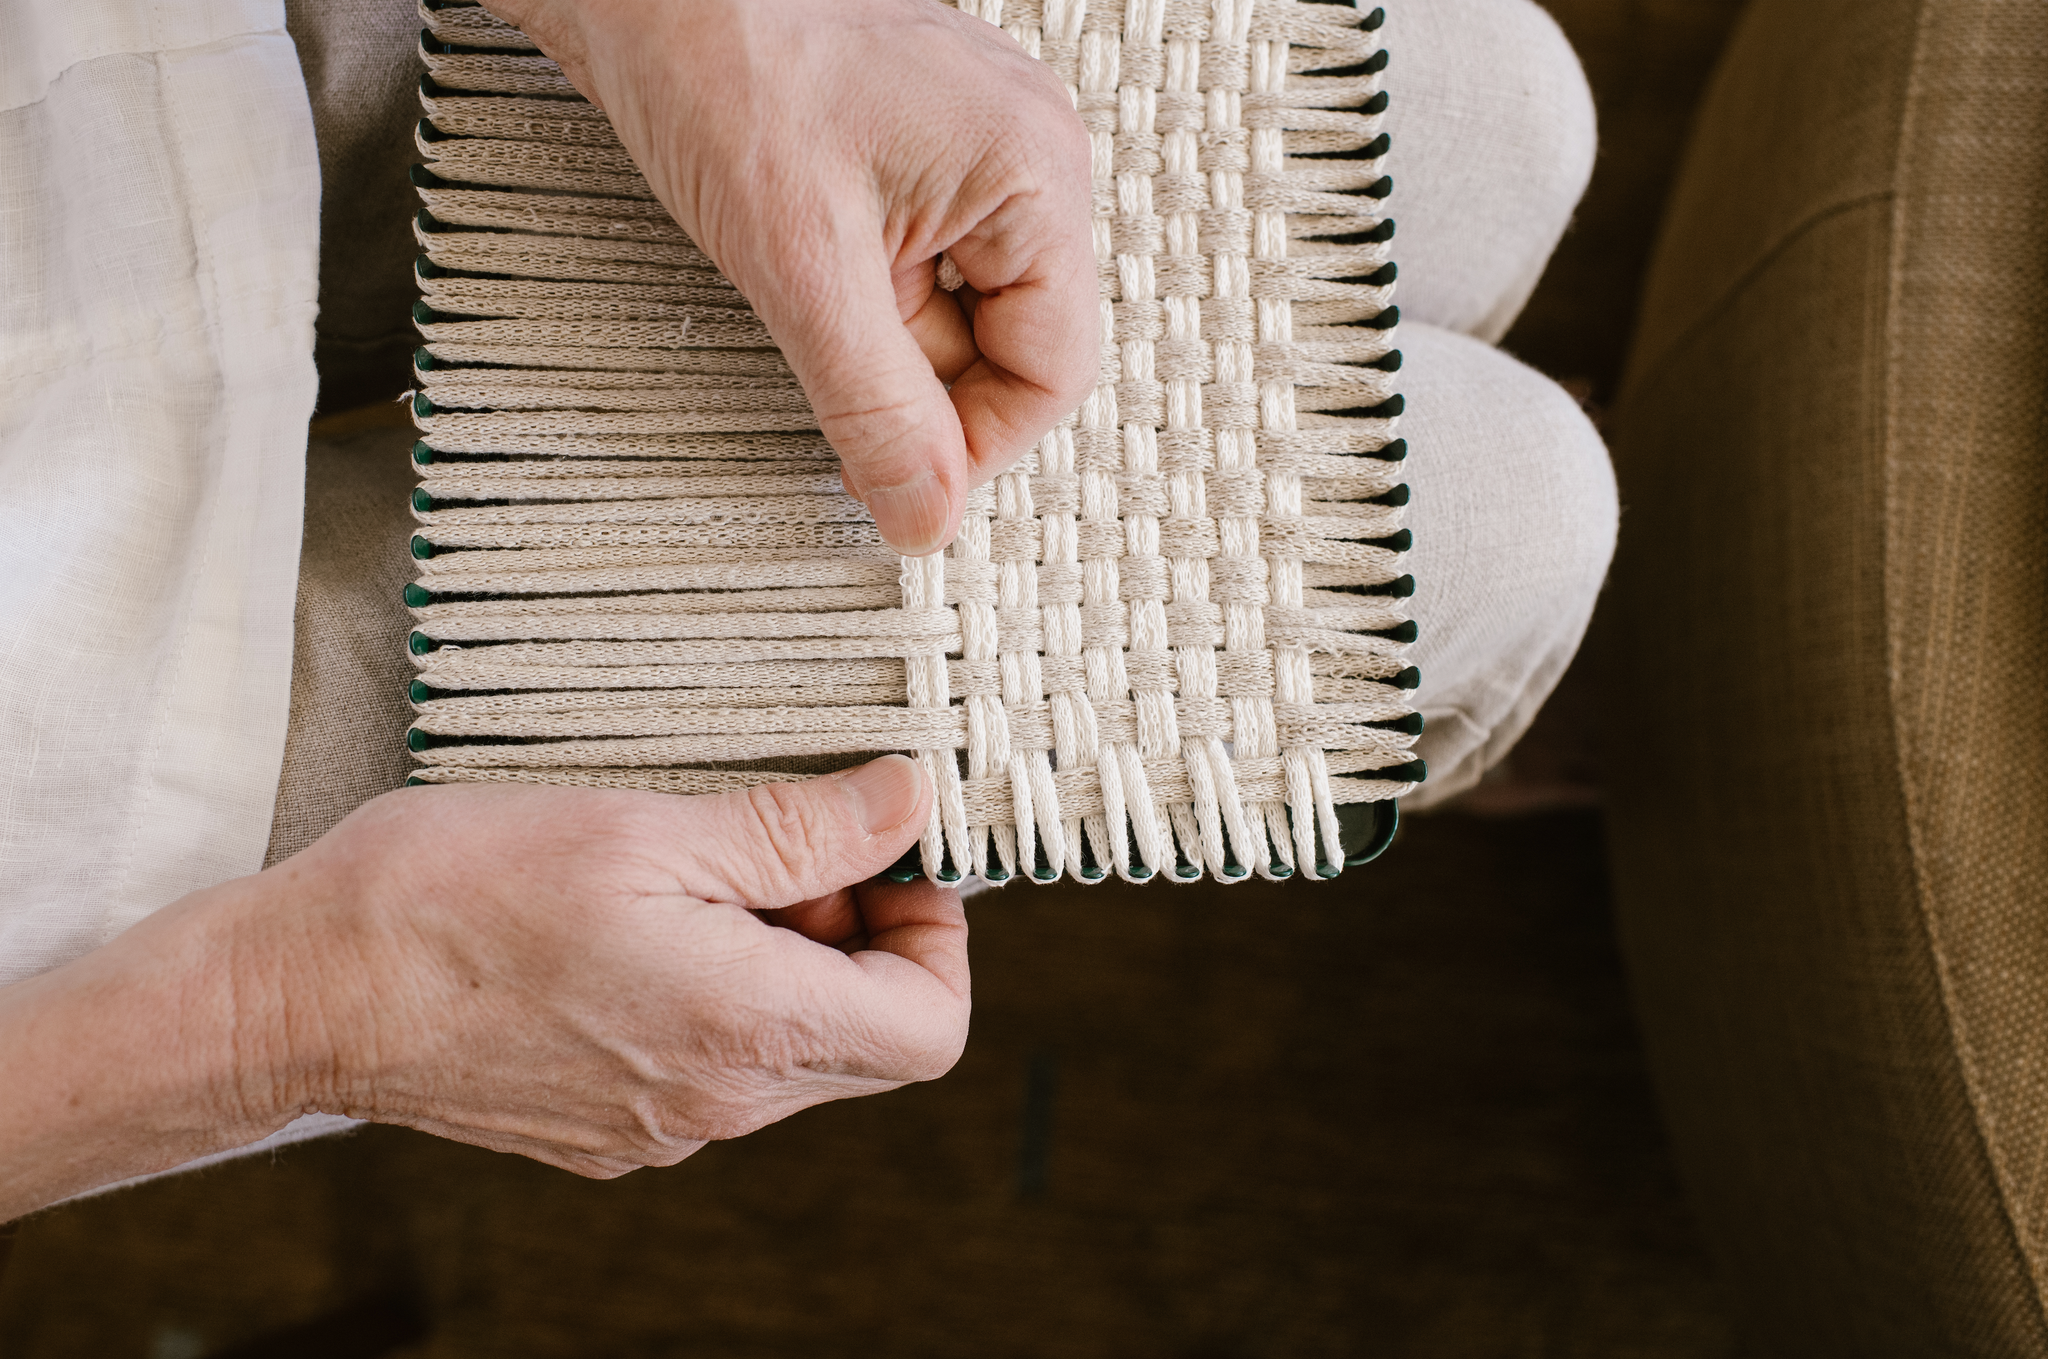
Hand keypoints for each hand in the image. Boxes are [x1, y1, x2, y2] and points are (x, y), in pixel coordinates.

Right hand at [265, 756, 965, 1174]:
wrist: (298, 993)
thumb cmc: (454, 897)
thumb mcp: (648, 828)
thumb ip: (797, 831)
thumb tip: (906, 805)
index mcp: (747, 1032)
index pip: (931, 1027)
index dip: (937, 937)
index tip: (886, 860)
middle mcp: (718, 1106)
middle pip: (869, 1040)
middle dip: (856, 937)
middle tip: (780, 848)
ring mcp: (660, 1129)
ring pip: (791, 1051)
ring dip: (785, 960)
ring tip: (695, 874)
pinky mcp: (610, 1128)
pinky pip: (715, 1066)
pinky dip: (719, 994)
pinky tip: (641, 924)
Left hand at [483, 0, 1098, 553]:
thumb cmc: (718, 58)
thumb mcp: (800, 267)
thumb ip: (876, 409)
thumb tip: (925, 516)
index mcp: (1034, 172)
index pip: (1052, 374)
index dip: (973, 444)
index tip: (892, 474)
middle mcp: (1024, 156)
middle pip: (1009, 346)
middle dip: (917, 378)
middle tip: (823, 353)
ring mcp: (972, 151)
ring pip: (955, 313)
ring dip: (878, 336)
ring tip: (799, 279)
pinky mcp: (916, 153)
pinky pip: (917, 267)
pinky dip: (860, 296)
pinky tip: (799, 255)